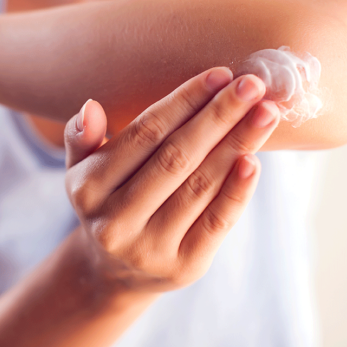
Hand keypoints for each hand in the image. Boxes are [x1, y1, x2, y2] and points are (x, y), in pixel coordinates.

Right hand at [64, 68, 278, 291]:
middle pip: (176, 158)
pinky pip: (216, 223)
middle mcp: (115, 222)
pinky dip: (237, 191)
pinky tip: (254, 160)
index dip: (184, 102)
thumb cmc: (106, 203)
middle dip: (218, 117)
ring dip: (237, 145)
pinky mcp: (184, 267)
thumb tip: (91, 107)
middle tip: (252, 85)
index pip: (144, 135)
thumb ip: (80, 137)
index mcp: (87, 189)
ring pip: (199, 186)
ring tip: (266, 113)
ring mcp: (149, 248)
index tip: (220, 75)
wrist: (114, 271)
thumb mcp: (81, 171)